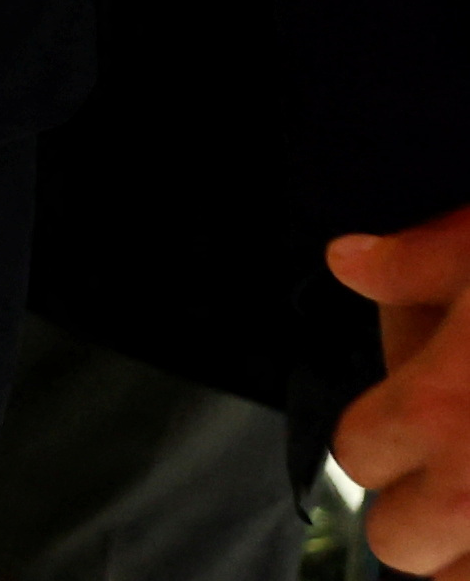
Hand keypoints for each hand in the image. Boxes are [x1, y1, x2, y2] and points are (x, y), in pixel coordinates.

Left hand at [339, 202, 469, 565]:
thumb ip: (417, 260)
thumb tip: (350, 261)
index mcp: (443, 409)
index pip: (355, 458)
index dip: (376, 438)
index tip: (404, 419)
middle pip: (401, 545)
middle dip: (418, 513)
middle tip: (447, 474)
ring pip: (463, 579)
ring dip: (467, 550)